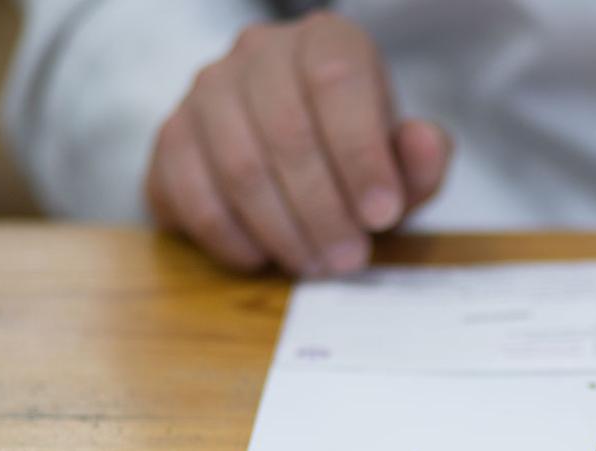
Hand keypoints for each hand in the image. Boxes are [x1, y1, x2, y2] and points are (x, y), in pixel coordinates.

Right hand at [146, 13, 451, 275]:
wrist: (298, 161)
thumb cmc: (357, 160)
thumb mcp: (404, 162)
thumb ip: (421, 158)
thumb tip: (424, 141)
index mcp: (325, 41)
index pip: (335, 80)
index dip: (360, 154)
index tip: (382, 216)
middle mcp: (259, 52)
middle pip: (285, 131)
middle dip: (322, 209)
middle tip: (348, 258)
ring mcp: (206, 91)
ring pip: (237, 166)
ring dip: (280, 229)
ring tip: (314, 264)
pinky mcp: (171, 137)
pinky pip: (189, 192)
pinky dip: (228, 236)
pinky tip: (262, 257)